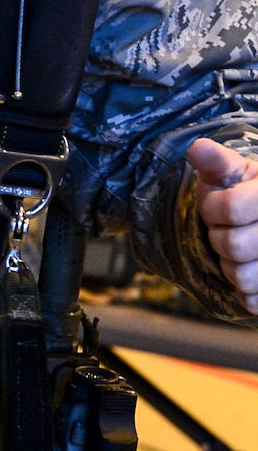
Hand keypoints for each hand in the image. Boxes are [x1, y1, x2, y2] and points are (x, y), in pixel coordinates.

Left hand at [187, 138, 257, 314]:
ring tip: (236, 249)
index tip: (216, 205)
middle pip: (234, 246)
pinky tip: (247, 267)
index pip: (230, 208)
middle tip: (225, 229)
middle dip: (218, 237)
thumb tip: (198, 149)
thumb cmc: (245, 191)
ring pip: (242, 277)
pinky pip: (253, 301)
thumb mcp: (234, 172)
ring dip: (228, 264)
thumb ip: (217, 162)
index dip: (212, 208)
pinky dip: (241, 290)